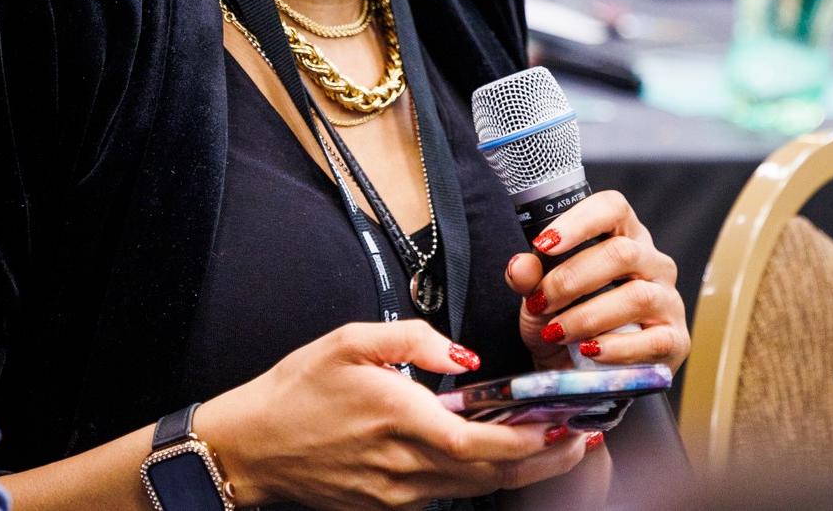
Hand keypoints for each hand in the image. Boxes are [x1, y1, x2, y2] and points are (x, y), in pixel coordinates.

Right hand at [197, 319, 588, 509]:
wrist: (249, 448)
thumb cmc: (298, 388)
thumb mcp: (350, 341)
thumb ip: (413, 338)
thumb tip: (463, 356)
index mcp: (397, 417)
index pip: (477, 439)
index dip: (526, 441)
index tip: (564, 427)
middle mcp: (402, 465)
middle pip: (487, 472)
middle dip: (541, 460)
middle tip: (583, 440)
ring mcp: (394, 493)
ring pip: (472, 487)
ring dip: (518, 471)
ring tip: (557, 449)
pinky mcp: (385, 505)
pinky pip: (445, 493)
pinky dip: (481, 478)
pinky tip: (499, 458)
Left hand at [505, 191, 688, 373]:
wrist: (581, 374)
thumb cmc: (564, 319)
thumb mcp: (538, 298)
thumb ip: (528, 278)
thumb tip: (519, 266)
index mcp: (623, 235)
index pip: (612, 208)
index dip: (579, 222)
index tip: (544, 244)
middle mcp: (652, 261)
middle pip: (622, 253)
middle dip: (572, 279)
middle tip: (540, 301)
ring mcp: (668, 299)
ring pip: (637, 295)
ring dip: (588, 316)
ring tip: (556, 331)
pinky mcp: (675, 340)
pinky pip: (652, 340)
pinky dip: (615, 348)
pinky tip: (589, 351)